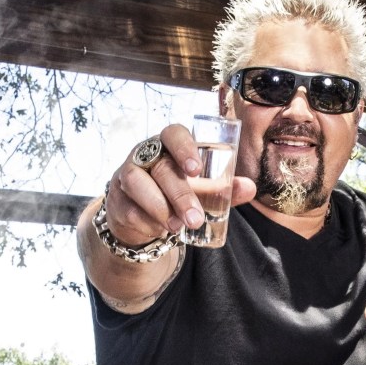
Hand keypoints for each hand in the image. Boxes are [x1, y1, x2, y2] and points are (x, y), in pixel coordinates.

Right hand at [106, 123, 255, 244]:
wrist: (144, 220)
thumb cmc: (176, 195)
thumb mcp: (201, 192)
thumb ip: (224, 190)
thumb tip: (250, 188)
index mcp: (168, 146)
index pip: (172, 134)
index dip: (183, 148)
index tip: (196, 169)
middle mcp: (144, 155)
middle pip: (159, 166)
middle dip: (179, 194)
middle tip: (196, 218)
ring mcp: (126, 175)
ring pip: (136, 182)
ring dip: (159, 207)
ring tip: (178, 227)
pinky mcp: (115, 199)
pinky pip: (128, 208)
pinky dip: (146, 221)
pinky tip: (160, 231)